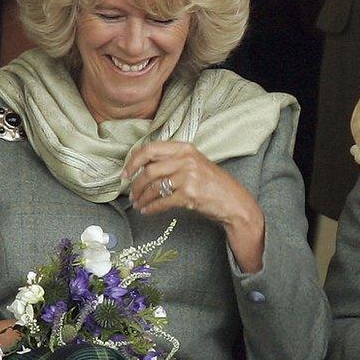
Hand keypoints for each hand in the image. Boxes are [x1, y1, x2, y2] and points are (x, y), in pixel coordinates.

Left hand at [125, 141, 264, 271]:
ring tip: (138, 203)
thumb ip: (172, 161)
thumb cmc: (212, 183)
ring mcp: (188, 176)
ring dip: (142, 198)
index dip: (133, 161)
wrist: (233, 201)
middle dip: (135, 184)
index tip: (126, 172)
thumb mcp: (194, 163)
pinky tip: (147, 211)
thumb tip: (142, 167)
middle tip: (131, 193)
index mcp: (185, 148)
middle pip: (149, 170)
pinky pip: (162, 202)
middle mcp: (186, 159)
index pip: (150, 149)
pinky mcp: (189, 194)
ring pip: (153, 187)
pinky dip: (151, 208)